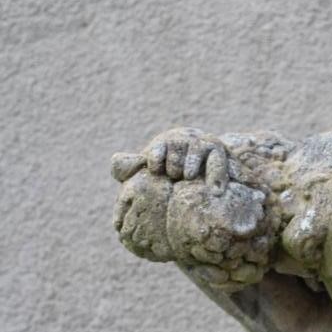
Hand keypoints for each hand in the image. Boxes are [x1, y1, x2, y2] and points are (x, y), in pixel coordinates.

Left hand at [111, 127, 227, 186]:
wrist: (202, 163)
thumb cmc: (172, 168)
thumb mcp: (153, 167)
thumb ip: (134, 167)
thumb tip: (114, 164)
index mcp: (164, 144)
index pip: (157, 149)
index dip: (155, 159)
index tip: (155, 170)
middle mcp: (182, 140)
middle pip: (176, 153)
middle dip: (173, 168)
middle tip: (175, 177)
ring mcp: (201, 144)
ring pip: (194, 153)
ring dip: (189, 168)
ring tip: (187, 178)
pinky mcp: (217, 151)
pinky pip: (217, 162)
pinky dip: (217, 175)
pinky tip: (216, 191)